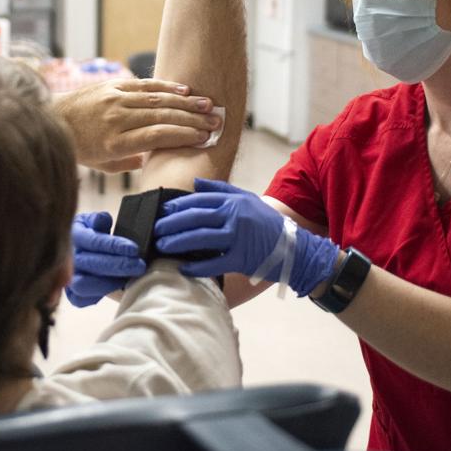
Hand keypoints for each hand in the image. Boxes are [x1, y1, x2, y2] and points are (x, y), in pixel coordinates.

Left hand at [52, 78, 218, 172]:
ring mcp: (114, 99)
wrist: (53, 118)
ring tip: (208, 105)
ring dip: (185, 102)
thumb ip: (131, 162)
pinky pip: (144, 85)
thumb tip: (158, 158)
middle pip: (162, 116)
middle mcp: (116, 118)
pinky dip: (166, 87)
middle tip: (215, 122)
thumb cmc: (80, 147)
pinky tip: (184, 91)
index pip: (157, 136)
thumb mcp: (104, 164)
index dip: (184, 135)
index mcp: (115, 142)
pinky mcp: (113, 85)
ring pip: (157, 98)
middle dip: (192, 119)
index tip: (204, 138)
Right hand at [65, 212, 145, 307]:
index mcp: (73, 234)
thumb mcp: (97, 221)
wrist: (84, 250)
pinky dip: (99, 294)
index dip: (114, 246)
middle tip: (139, 265)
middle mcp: (66, 256)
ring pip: (82, 284)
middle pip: (90, 263)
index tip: (133, 249)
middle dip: (118, 265)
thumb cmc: (95, 234)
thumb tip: (102, 221)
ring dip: (108, 282)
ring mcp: (66, 276)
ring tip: (128, 278)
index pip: (93, 241)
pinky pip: (81, 299)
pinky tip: (117, 286)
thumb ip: (100, 220)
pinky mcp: (71, 294)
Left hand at [153, 178, 284, 277]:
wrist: (295, 247)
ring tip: (162, 246)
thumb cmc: (266, 223)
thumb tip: (195, 182)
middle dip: (172, 223)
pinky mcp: (242, 259)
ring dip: (178, 242)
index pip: (200, 200)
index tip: (162, 210)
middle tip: (155, 230)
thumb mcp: (247, 199)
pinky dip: (197, 267)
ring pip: (201, 238)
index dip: (178, 205)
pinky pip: (214, 263)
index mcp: (234, 201)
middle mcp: (235, 216)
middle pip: (196, 217)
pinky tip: (183, 268)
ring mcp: (239, 237)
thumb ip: (221, 189)